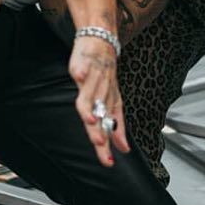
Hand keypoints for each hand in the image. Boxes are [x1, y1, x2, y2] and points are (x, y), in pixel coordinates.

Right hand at [67, 39, 129, 166]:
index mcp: (110, 102)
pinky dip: (82, 71)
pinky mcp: (84, 62)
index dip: (109, 144)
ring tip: (89, 118)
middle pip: (99, 114)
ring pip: (90, 94)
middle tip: (99, 144)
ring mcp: (94, 78)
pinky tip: (80, 75)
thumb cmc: (106, 75)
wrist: (103, 42)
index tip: (108, 162)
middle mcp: (103, 93)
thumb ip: (117, 126)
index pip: (110, 126)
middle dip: (99, 129)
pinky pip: (83, 67)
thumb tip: (124, 149)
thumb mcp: (114, 100)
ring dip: (89, 106)